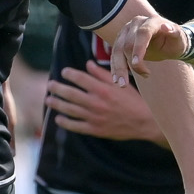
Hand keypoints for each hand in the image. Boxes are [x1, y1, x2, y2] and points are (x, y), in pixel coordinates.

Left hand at [48, 66, 163, 141]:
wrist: (145, 122)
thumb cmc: (133, 100)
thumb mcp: (120, 84)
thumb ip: (102, 74)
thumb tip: (87, 64)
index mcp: (102, 89)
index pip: (79, 78)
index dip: (69, 74)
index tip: (64, 72)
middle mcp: (96, 102)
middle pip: (70, 94)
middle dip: (57, 88)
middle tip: (50, 85)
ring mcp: (94, 117)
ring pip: (69, 110)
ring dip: (57, 104)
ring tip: (49, 100)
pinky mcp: (95, 129)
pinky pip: (75, 126)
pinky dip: (65, 123)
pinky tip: (58, 119)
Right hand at [110, 13, 187, 81]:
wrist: (167, 40)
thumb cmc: (175, 40)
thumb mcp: (180, 38)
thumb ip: (175, 32)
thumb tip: (166, 27)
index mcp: (152, 21)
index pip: (143, 33)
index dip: (139, 48)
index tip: (136, 64)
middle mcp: (136, 23)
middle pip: (127, 43)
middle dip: (130, 63)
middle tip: (139, 78)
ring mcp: (126, 31)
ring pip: (118, 50)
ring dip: (119, 68)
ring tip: (122, 85)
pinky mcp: (121, 40)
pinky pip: (115, 54)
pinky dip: (115, 67)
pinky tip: (116, 80)